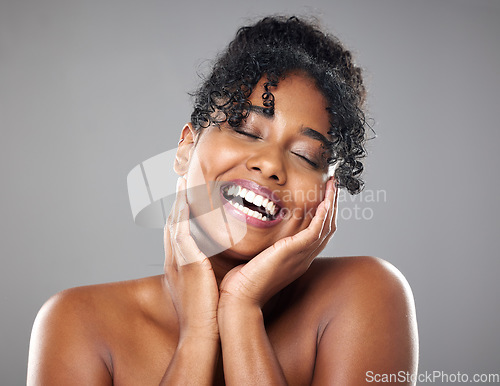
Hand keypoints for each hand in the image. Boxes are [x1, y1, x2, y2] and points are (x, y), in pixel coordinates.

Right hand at [163, 177, 219, 339]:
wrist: (200, 334)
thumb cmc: (206, 313)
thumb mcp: (203, 287)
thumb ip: (206, 271)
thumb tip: (215, 262)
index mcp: (179, 264)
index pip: (177, 231)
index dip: (179, 211)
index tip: (184, 194)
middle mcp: (174, 259)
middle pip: (171, 221)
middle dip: (175, 200)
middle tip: (180, 179)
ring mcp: (177, 260)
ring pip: (174, 222)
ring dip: (177, 200)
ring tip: (182, 181)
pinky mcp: (186, 262)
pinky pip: (181, 231)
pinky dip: (181, 214)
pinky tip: (186, 199)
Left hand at [219, 178, 337, 307]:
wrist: (240, 298)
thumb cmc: (241, 282)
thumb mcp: (255, 259)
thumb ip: (260, 246)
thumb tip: (252, 233)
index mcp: (296, 259)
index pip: (317, 234)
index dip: (323, 214)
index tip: (322, 196)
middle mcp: (303, 258)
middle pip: (327, 228)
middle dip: (332, 205)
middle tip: (332, 185)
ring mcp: (302, 256)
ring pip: (326, 227)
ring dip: (331, 204)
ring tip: (332, 185)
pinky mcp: (295, 253)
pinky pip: (316, 231)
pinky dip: (323, 215)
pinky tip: (325, 201)